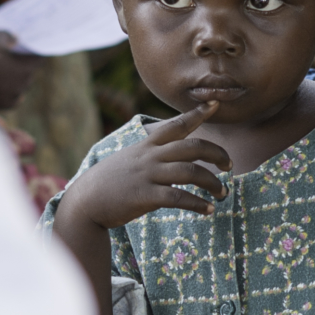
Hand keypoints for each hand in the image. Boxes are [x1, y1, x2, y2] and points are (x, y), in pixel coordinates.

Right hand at [0, 30, 40, 111]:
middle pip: (27, 77)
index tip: (32, 51)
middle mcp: (19, 87)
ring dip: (13, 86)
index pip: (38, 59)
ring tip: (4, 79)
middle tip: (14, 63)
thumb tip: (14, 40)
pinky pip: (1, 104)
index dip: (35, 54)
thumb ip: (7, 37)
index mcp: (24, 67)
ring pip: (16, 93)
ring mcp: (6, 100)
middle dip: (22, 69)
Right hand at [57, 101, 230, 229]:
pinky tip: (206, 210)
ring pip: (190, 172)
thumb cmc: (110, 181)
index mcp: (147, 145)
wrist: (85, 201)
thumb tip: (172, 153)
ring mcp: (148, 175)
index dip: (197, 114)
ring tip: (223, 193)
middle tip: (229, 165)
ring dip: (212, 183)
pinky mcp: (145, 196)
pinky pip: (178, 197)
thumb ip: (151, 153)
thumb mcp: (130, 158)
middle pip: (192, 147)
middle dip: (216, 154)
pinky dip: (196, 204)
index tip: (216, 104)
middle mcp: (150, 156)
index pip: (176, 125)